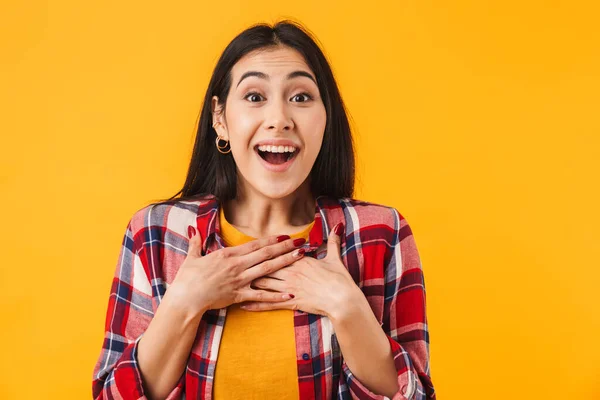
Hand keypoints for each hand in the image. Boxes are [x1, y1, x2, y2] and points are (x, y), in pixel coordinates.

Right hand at [167, 225, 306, 317]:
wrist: (186, 298)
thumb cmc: (187, 278)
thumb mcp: (192, 257)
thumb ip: (196, 243)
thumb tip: (193, 229)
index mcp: (228, 255)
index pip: (254, 245)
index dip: (271, 240)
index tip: (284, 235)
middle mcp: (237, 265)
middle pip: (265, 254)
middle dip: (284, 247)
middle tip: (300, 241)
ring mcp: (240, 280)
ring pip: (267, 270)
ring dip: (285, 262)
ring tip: (300, 257)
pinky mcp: (239, 295)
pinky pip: (261, 295)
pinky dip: (276, 296)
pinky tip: (289, 294)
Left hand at [242, 222, 360, 319]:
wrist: (343, 300)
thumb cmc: (340, 280)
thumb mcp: (335, 258)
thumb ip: (333, 242)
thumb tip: (337, 227)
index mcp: (299, 261)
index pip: (277, 253)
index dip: (263, 251)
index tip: (250, 248)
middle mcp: (291, 272)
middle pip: (265, 266)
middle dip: (249, 265)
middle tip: (234, 264)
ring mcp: (289, 287)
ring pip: (263, 283)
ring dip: (247, 282)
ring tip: (233, 281)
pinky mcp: (290, 302)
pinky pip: (268, 303)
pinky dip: (254, 304)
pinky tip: (242, 304)